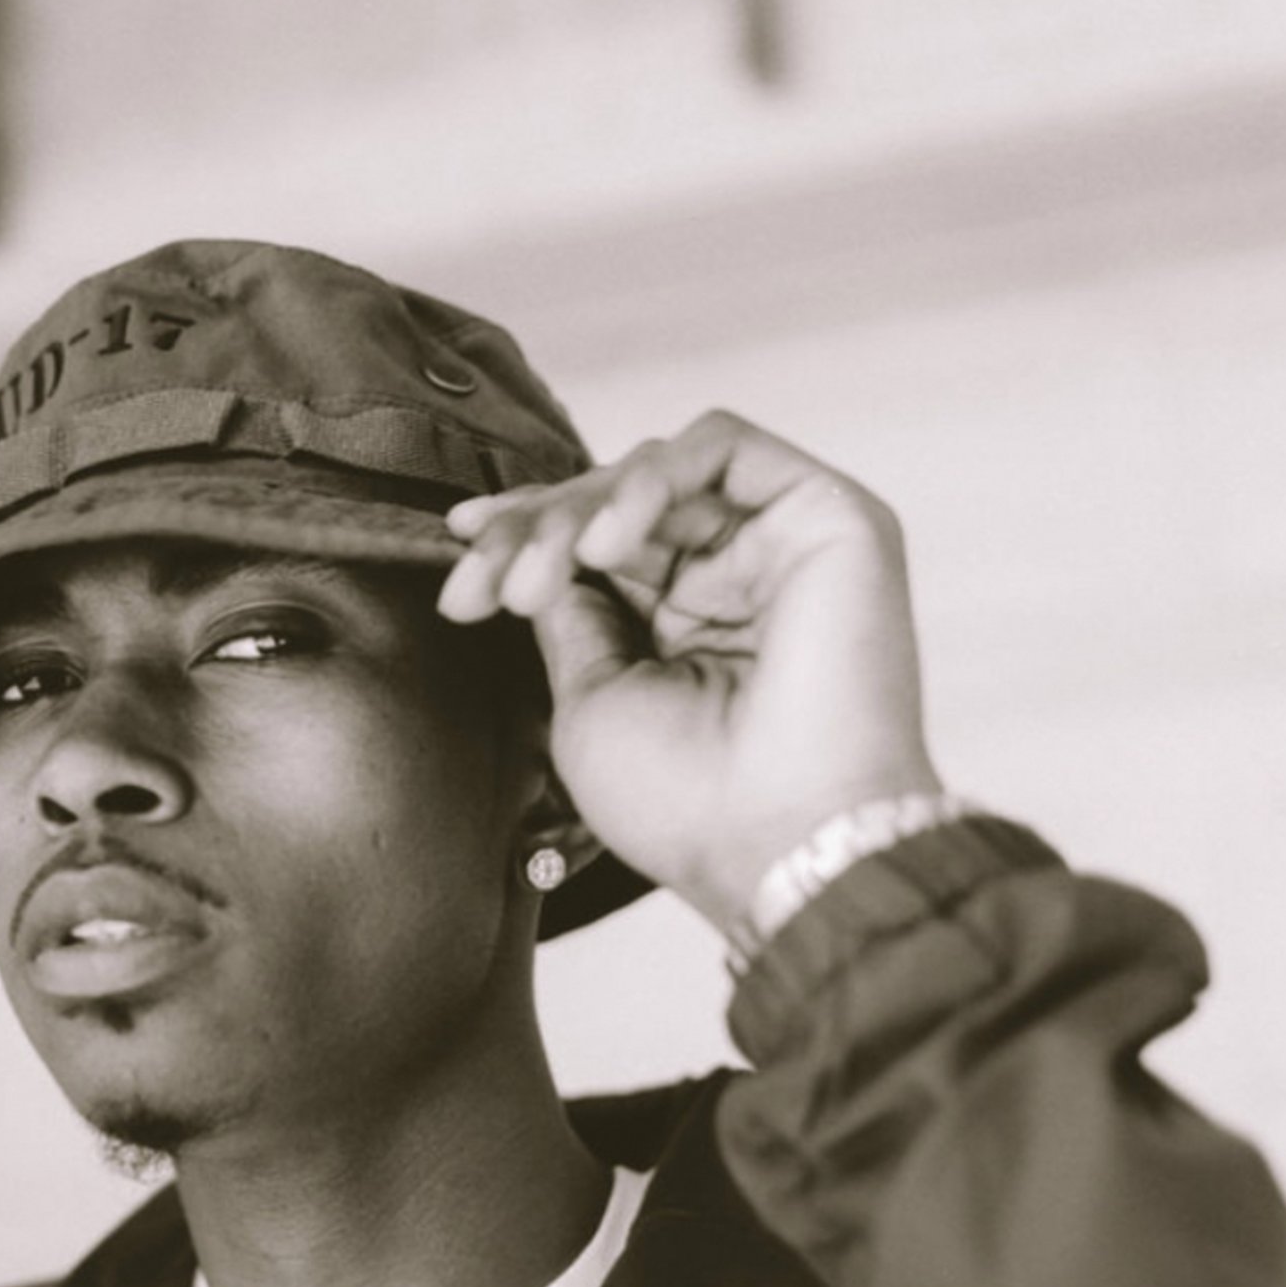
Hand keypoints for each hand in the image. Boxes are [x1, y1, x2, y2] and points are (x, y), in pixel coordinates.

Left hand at [439, 410, 940, 934]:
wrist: (781, 841)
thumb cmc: (686, 802)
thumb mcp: (591, 702)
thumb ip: (571, 618)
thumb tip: (536, 557)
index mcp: (686, 628)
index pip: (595, 545)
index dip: (522, 534)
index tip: (456, 547)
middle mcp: (738, 579)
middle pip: (616, 501)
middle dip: (532, 528)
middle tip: (485, 588)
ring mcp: (783, 544)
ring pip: (657, 469)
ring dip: (577, 512)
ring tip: (537, 583)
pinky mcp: (828, 514)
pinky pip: (722, 445)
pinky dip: (648, 478)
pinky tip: (603, 542)